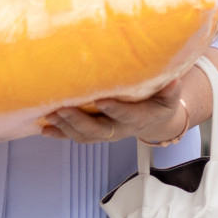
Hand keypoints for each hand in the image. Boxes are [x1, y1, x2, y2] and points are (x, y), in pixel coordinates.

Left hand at [42, 68, 197, 144]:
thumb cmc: (160, 103)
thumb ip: (171, 91)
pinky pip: (75, 137)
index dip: (114, 109)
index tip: (101, 100)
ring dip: (65, 127)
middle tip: (61, 108)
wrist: (155, 122)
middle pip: (97, 131)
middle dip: (78, 121)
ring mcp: (106, 133)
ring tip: (49, 116)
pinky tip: (44, 128)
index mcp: (138, 118)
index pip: (126, 115)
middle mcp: (120, 129)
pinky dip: (59, 134)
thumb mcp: (170, 97)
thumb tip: (173, 80)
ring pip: (83, 136)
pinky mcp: (94, 134)